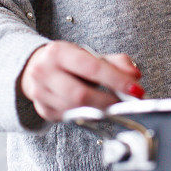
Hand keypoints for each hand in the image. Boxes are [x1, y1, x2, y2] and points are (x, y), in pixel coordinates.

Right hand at [17, 41, 143, 121]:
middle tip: (126, 103)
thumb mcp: (89, 55)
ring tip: (114, 105)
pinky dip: (87, 115)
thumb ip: (116, 63)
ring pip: (76, 109)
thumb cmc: (68, 61)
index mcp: (59, 52)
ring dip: (100, 111)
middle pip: (81, 94)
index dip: (117, 80)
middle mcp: (45, 72)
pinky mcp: (43, 110)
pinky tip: (95, 109)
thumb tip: (135, 76)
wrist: (34, 67)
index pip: (92, 67)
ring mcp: (40, 93)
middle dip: (109, 101)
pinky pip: (71, 118)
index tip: (136, 89)